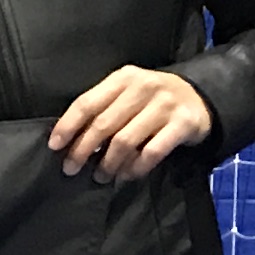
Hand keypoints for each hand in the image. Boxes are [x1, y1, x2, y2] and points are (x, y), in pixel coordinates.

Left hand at [50, 65, 213, 181]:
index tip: (54, 146)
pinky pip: (152, 151)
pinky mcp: (183, 123)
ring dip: (108, 163)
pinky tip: (127, 175)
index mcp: (123, 78)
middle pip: (103, 124)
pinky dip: (136, 167)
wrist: (200, 97)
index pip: (87, 103)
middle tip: (71, 169)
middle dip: (82, 150)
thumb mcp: (128, 94)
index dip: (68, 126)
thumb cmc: (152, 100)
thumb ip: (104, 109)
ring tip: (101, 176)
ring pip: (125, 140)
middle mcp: (143, 88)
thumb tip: (72, 140)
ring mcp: (165, 105)